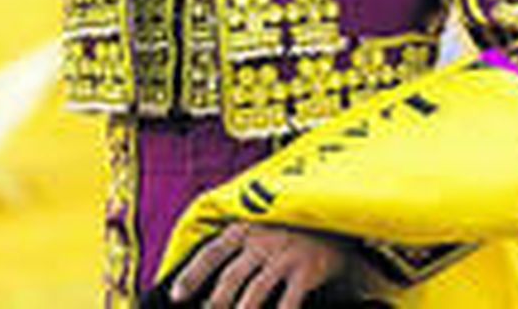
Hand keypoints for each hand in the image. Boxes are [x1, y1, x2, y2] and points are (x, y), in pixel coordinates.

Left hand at [170, 223, 354, 308]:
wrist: (341, 218)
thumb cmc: (296, 228)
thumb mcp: (264, 226)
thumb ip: (240, 246)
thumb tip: (210, 281)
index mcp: (247, 227)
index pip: (211, 253)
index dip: (190, 277)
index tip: (177, 297)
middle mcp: (262, 239)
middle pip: (229, 279)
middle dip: (215, 304)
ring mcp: (285, 255)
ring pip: (253, 294)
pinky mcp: (307, 270)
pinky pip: (287, 303)